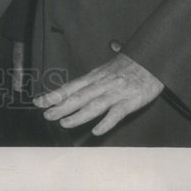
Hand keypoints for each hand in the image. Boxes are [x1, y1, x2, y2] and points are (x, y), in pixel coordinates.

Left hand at [33, 53, 163, 135]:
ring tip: (64, 123)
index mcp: (94, 77)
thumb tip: (77, 84)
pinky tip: (97, 131)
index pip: (70, 87)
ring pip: (93, 105)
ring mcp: (115, 92)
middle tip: (46, 114)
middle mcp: (101, 84)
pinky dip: (106, 122)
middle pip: (78, 96)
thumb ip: (92, 78)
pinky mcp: (130, 100)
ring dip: (78, 115)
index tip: (39, 102)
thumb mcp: (106, 69)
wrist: (151, 60)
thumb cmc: (129, 65)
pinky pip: (117, 113)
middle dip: (60, 106)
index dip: (54, 95)